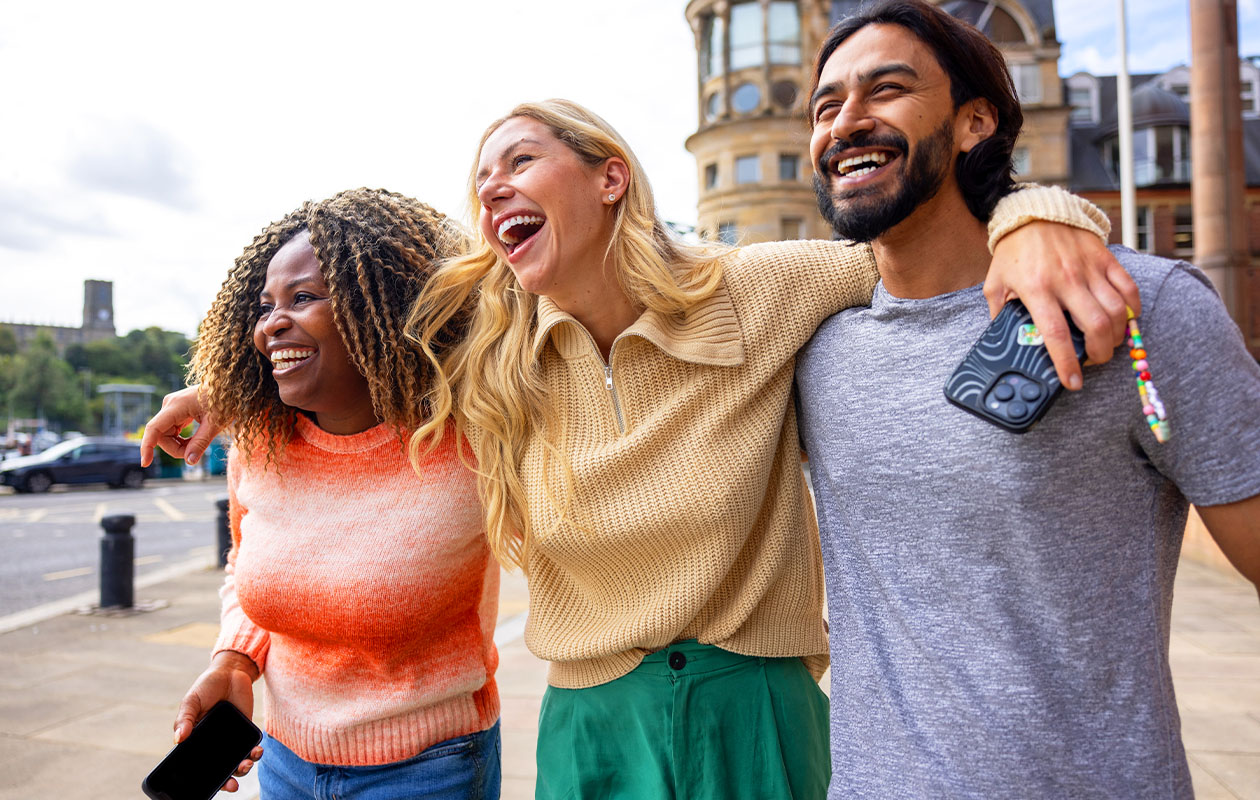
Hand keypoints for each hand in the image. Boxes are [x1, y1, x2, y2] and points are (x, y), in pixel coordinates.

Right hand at [140, 385, 221, 466]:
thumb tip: (189, 462)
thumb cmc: (226, 402)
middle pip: (162, 435)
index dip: (147, 446)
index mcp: (176, 405)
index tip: (145, 464)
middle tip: (196, 453)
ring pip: (166, 434)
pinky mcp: (176, 411)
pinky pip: (172, 430)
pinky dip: (181, 440)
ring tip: (199, 444)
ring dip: (179, 445)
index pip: (154, 428)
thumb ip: (201, 443)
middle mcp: (169, 404)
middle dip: (176, 448)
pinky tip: (194, 440)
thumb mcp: (215, 424)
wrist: (231, 387)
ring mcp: (172, 407)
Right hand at [173, 651, 262, 791]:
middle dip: (227, 781)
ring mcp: (230, 740)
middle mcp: (213, 745)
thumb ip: (186, 718)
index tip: (208, 788)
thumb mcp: (192, 700)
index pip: (197, 766)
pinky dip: (254, 753)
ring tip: (246, 765)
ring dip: (243, 768)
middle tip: (232, 786)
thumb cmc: (206, 687)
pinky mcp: (246, 732)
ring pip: (237, 762)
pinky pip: (250, 748)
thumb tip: (178, 739)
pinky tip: (256, 751)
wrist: (231, 672)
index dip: (202, 780)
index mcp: (196, 741)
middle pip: (219, 769)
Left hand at [985, 221, 1139, 389]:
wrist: (1033, 212)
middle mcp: (1066, 280)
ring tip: (1109, 344)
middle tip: (1095, 361)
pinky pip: (1128, 287)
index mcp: (1036, 289)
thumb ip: (999, 311)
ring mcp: (1089, 269)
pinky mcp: (1105, 258)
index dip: (1067, 362)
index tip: (1072, 382)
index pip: (1056, 334)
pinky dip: (1132, 308)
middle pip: (1096, 326)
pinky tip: (1126, 319)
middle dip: (1100, 353)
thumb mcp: (995, 282)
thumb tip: (1004, 338)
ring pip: (1116, 310)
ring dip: (1118, 335)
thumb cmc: (1014, 251)